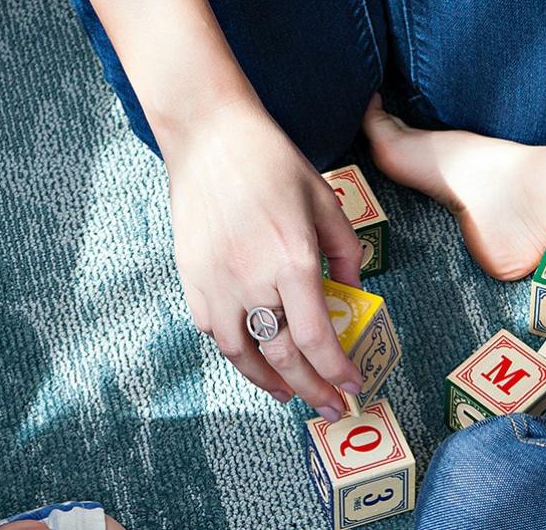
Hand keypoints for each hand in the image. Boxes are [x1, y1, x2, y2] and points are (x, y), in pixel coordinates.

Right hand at [163, 100, 363, 421]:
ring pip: (243, 355)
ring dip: (269, 382)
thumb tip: (353, 294)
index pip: (317, 338)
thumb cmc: (273, 163)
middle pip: (283, 357)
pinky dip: (237, 352)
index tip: (352, 388)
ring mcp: (216, 282)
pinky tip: (254, 355)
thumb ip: (346, 253)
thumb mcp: (325, 201)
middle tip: (330, 408)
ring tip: (290, 392)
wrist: (210, 137)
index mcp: (292, 260)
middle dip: (312, 390)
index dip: (336, 371)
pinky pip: (214, 331)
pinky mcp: (192, 278)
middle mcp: (252, 280)